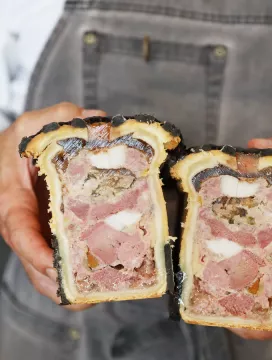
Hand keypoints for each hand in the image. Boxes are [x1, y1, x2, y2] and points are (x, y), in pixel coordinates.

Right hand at [0, 103, 105, 310]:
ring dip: (68, 288)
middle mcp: (25, 222)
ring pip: (45, 269)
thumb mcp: (35, 123)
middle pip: (32, 262)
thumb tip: (97, 122)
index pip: (17, 229)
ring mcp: (38, 231)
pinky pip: (59, 261)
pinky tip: (100, 283)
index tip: (52, 266)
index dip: (32, 250)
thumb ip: (59, 118)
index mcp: (12, 198)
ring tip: (97, 297)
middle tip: (84, 297)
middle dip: (55, 283)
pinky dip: (76, 276)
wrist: (24, 151)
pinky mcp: (52, 234)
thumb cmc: (26, 139)